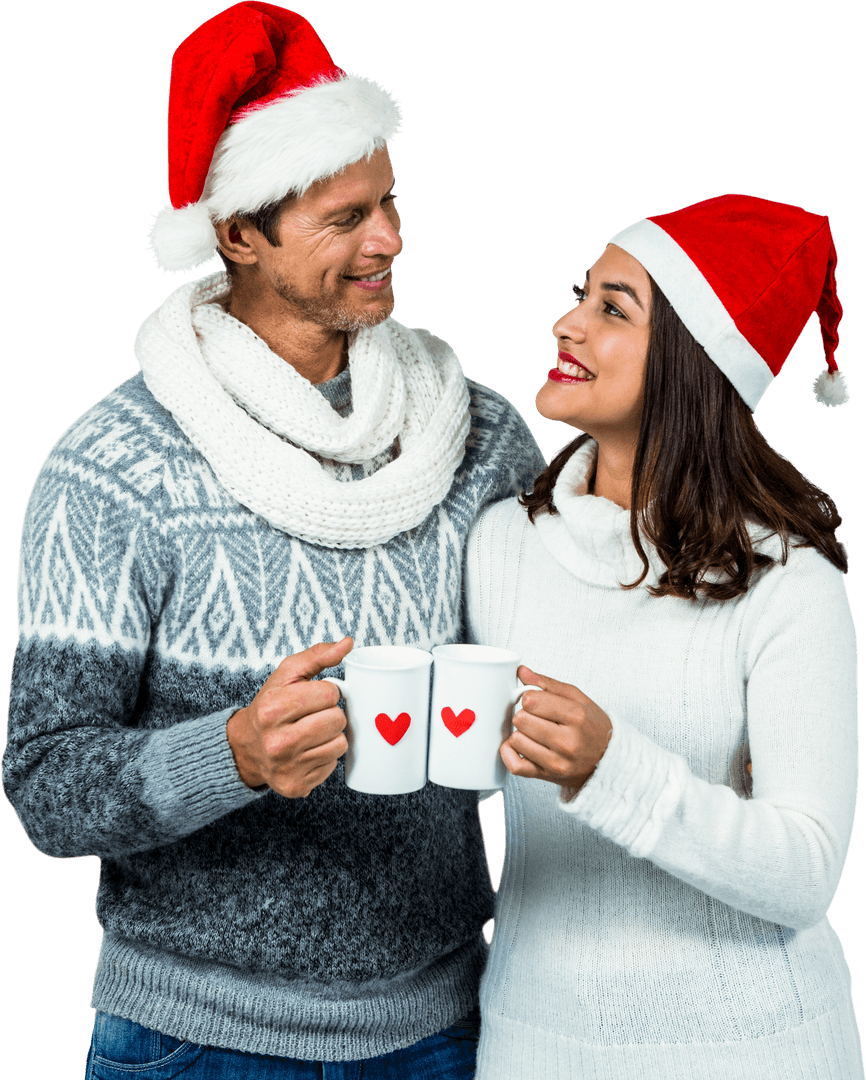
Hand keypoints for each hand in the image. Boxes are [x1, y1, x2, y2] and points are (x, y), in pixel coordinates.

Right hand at [227, 637, 352, 797]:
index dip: (326, 692)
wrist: (246, 748)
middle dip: (331, 713)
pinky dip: (325, 756)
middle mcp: (277, 742)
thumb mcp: (286, 676)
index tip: (312, 696)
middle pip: (337, 720)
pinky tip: (308, 751)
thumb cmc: (271, 706)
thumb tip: (348, 643)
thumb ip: (317, 656)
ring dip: (331, 736)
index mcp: (272, 710)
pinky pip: (333, 766)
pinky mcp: (297, 786)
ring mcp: (287, 768)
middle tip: (313, 715)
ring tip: (312, 732)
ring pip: (340, 744)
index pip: (329, 693)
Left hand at [500, 665, 612, 799]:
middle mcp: (567, 741)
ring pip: (516, 740)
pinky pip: (515, 766)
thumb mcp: (578, 698)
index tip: (535, 701)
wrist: (608, 759)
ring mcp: (557, 761)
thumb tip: (521, 671)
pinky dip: (510, 754)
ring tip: (533, 733)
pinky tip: (518, 747)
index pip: (531, 700)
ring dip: (520, 734)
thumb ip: (547, 683)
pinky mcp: (547, 776)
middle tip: (535, 718)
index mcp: (576, 716)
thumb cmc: (592, 726)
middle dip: (524, 715)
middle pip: (521, 720)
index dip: (529, 697)